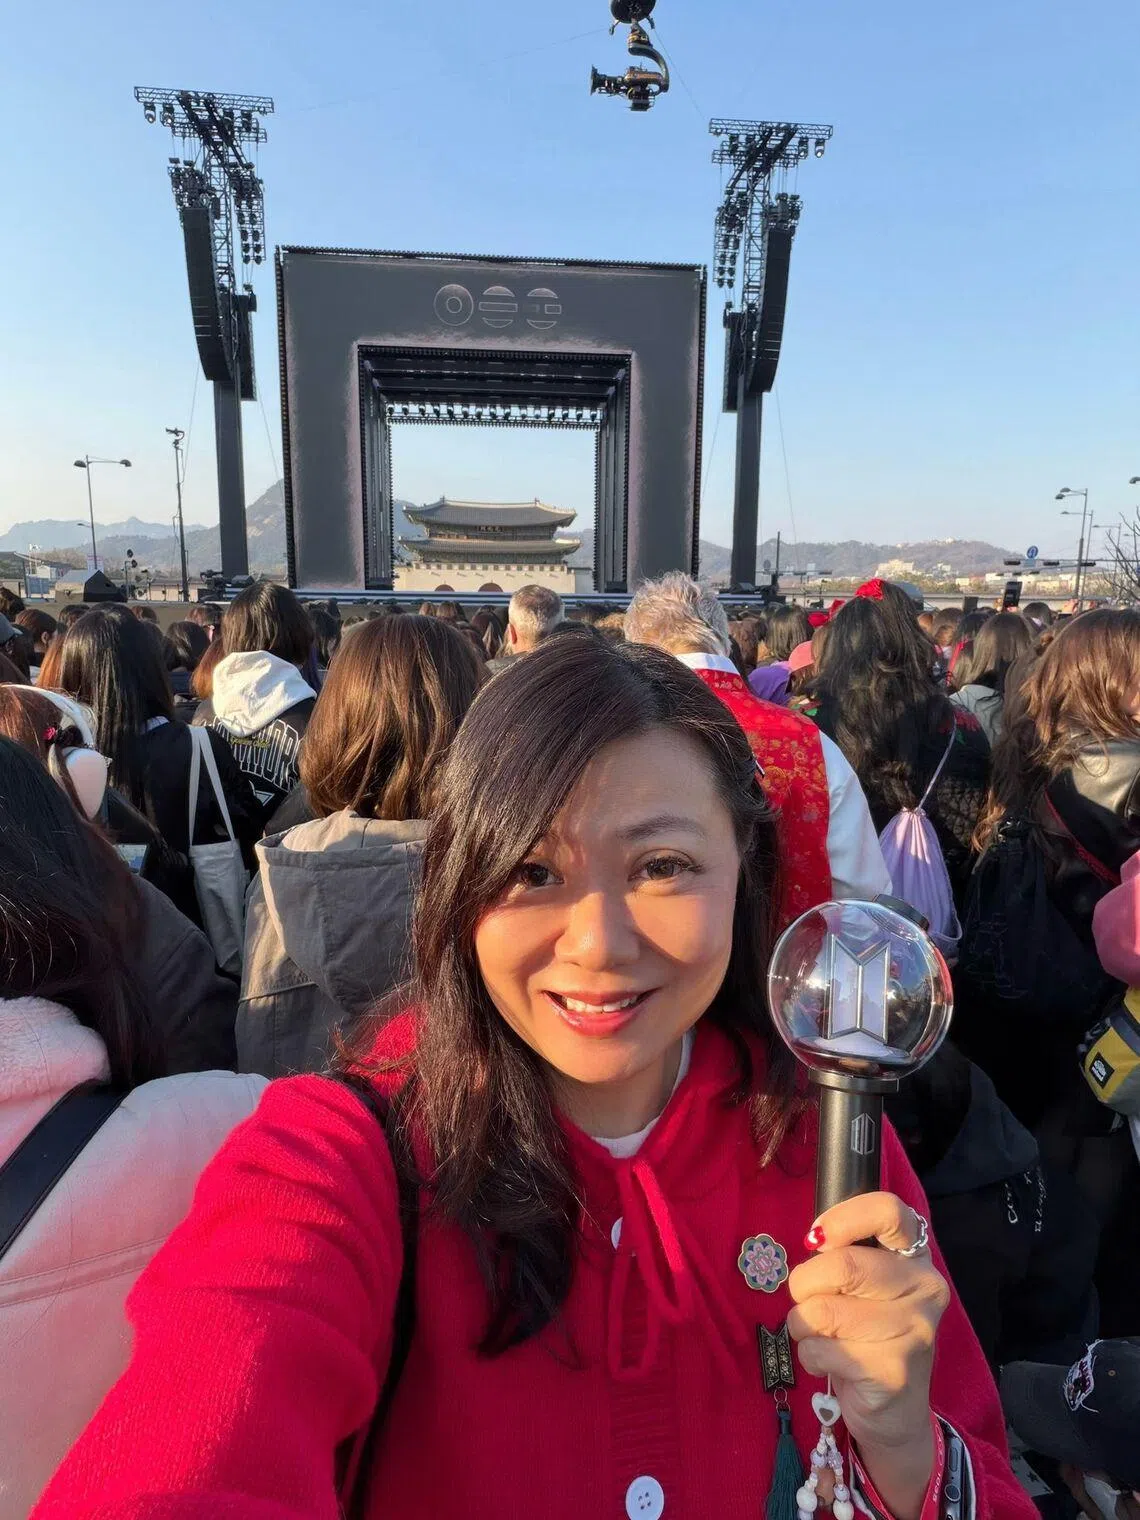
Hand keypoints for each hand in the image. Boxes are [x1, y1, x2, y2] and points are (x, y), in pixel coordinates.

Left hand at [787, 1193, 949, 1519]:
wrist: (895, 1411)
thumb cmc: (867, 1331)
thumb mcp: (865, 1285)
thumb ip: (846, 1253)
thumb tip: (815, 1240)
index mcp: (916, 1256)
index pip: (888, 1210)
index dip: (842, 1219)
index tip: (815, 1240)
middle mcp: (925, 1288)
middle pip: (843, 1264)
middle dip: (804, 1283)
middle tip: (807, 1299)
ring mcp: (914, 1331)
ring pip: (823, 1310)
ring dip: (803, 1324)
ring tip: (822, 1335)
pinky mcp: (893, 1370)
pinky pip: (821, 1350)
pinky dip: (811, 1356)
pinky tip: (833, 1364)